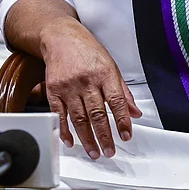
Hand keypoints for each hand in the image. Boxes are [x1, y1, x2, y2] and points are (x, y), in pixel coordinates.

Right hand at [41, 20, 141, 158]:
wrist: (59, 37)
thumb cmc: (87, 50)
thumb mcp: (111, 65)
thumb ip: (123, 91)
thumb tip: (135, 112)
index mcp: (105, 74)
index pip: (117, 102)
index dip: (122, 121)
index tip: (126, 136)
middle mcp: (86, 81)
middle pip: (97, 113)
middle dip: (104, 136)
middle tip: (109, 151)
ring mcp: (68, 86)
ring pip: (78, 117)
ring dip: (86, 138)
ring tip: (94, 152)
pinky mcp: (53, 89)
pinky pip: (59, 114)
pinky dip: (64, 129)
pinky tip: (69, 141)